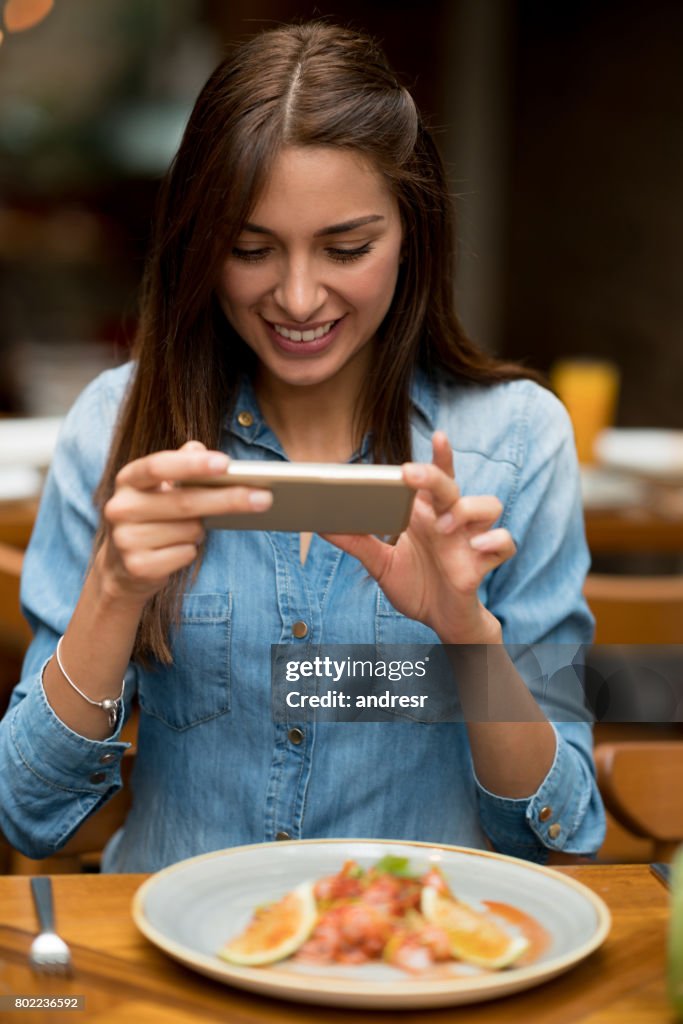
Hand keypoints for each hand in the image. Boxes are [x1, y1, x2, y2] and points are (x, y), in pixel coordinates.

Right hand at [100, 441, 272, 602]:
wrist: (122, 568)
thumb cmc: (153, 518)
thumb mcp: (160, 488)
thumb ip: (180, 464)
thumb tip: (197, 446)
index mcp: (128, 480)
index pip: (159, 466)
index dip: (192, 464)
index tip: (226, 464)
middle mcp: (120, 507)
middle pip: (184, 502)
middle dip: (228, 499)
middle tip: (264, 498)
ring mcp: (125, 539)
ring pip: (189, 531)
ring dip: (202, 530)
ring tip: (194, 528)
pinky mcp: (137, 566)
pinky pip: (184, 554)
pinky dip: (191, 550)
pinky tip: (181, 549)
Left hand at [321, 431, 514, 642]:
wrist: (439, 621)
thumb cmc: (415, 585)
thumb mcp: (380, 564)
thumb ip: (356, 543)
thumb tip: (323, 525)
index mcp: (426, 514)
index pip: (436, 476)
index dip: (441, 456)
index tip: (438, 435)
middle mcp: (450, 520)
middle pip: (451, 486)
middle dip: (435, 474)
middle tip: (411, 474)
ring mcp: (470, 540)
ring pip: (489, 505)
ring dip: (467, 509)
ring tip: (443, 527)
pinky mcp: (483, 563)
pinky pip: (504, 542)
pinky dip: (495, 541)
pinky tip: (477, 547)